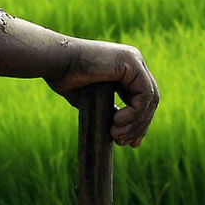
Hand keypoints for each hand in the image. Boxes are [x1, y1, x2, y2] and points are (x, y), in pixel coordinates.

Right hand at [43, 38, 158, 147]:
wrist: (54, 62)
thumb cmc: (64, 77)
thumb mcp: (92, 99)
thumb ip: (109, 109)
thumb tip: (121, 130)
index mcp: (125, 68)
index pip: (143, 98)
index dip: (139, 122)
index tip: (130, 143)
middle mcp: (133, 62)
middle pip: (149, 100)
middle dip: (139, 125)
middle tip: (125, 144)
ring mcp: (134, 60)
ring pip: (150, 99)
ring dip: (136, 123)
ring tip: (118, 136)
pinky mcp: (131, 62)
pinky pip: (144, 94)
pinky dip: (134, 112)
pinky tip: (117, 122)